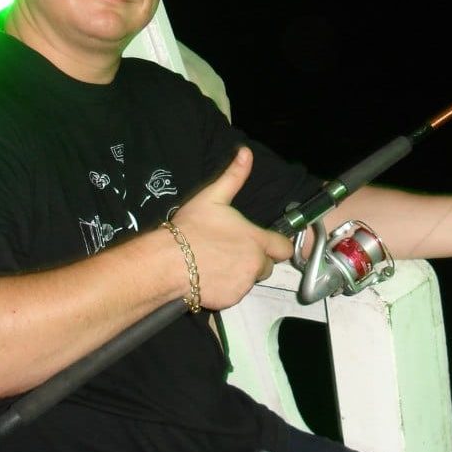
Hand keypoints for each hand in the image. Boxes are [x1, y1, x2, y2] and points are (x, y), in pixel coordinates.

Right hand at [170, 146, 292, 308]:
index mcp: (257, 239)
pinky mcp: (231, 300)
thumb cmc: (191, 228)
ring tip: (217, 264)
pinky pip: (236, 294)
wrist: (167, 262)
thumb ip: (234, 176)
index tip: (262, 243)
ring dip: (241, 274)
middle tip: (232, 252)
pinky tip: (210, 278)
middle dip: (255, 261)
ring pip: (251, 281)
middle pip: (267, 266)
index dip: (275, 245)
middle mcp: (256, 264)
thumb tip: (246, 152)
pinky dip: (227, 288)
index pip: (284, 248)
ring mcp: (244, 284)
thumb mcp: (212, 197)